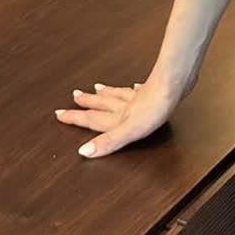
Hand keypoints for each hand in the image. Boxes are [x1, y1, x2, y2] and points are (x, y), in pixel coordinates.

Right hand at [54, 77, 179, 158]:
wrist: (174, 83)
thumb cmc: (155, 107)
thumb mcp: (130, 131)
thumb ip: (108, 141)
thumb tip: (84, 151)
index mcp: (118, 117)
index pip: (92, 119)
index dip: (75, 118)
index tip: (59, 114)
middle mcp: (125, 106)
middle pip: (102, 104)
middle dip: (87, 102)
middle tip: (74, 96)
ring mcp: (139, 97)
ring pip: (118, 95)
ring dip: (106, 93)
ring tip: (97, 87)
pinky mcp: (154, 91)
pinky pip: (139, 90)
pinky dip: (134, 89)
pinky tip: (135, 85)